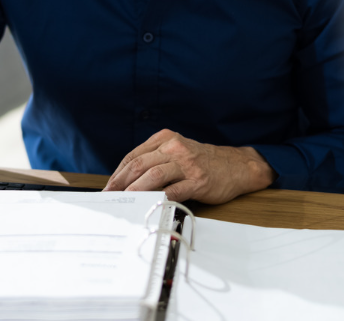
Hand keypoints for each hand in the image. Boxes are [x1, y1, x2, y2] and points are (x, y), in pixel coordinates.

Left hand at [103, 129, 276, 203]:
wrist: (235, 166)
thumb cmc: (202, 161)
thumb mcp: (177, 151)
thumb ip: (155, 159)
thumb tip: (126, 181)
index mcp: (166, 139)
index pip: (134, 155)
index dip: (118, 173)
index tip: (108, 187)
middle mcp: (175, 148)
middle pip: (140, 164)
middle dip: (120, 182)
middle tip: (109, 196)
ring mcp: (187, 164)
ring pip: (153, 175)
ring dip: (135, 189)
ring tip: (124, 201)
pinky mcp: (198, 181)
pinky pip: (174, 190)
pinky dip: (160, 198)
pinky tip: (150, 205)